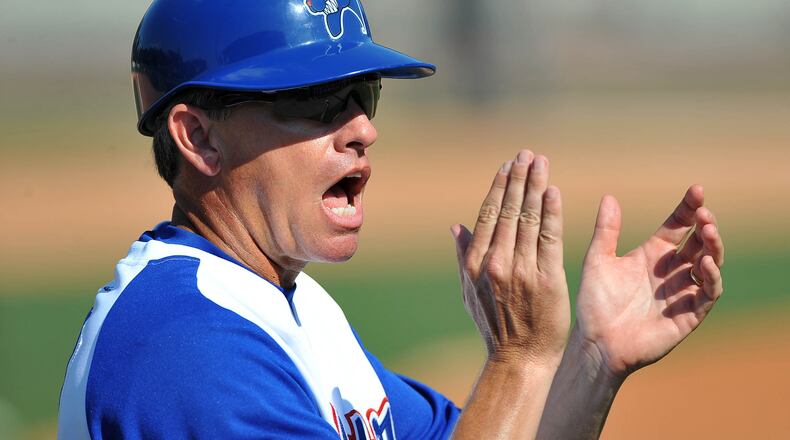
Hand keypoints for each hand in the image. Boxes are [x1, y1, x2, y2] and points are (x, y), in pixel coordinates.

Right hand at [451, 150, 569, 364]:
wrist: (520, 359)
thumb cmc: (495, 327)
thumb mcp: (469, 292)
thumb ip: (464, 256)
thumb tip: (456, 226)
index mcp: (476, 264)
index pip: (489, 215)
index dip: (499, 188)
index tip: (507, 166)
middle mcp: (497, 263)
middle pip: (509, 211)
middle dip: (518, 178)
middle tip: (526, 154)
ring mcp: (522, 271)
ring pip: (529, 219)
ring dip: (535, 186)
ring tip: (541, 162)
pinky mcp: (547, 279)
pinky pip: (550, 238)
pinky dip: (551, 213)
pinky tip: (553, 191)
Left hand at [576, 185, 723, 376]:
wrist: (596, 342)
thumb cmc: (594, 303)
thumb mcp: (597, 260)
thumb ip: (606, 230)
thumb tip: (609, 197)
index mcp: (652, 255)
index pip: (677, 226)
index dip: (688, 208)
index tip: (696, 190)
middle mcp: (671, 271)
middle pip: (698, 243)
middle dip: (705, 226)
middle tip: (704, 214)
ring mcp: (682, 293)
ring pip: (709, 265)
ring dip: (713, 248)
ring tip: (708, 231)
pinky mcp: (689, 315)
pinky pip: (708, 294)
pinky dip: (711, 278)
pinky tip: (704, 264)